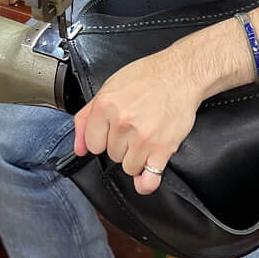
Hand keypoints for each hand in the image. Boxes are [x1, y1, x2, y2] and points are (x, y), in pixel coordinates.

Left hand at [73, 50, 200, 195]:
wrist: (180, 74)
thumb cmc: (147, 78)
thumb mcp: (109, 87)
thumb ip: (86, 118)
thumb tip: (78, 148)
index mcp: (105, 105)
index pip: (92, 144)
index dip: (102, 139)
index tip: (112, 132)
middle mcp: (122, 122)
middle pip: (111, 155)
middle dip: (121, 145)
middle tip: (135, 127)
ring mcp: (142, 137)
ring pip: (128, 167)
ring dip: (136, 158)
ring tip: (145, 138)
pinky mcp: (163, 148)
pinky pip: (148, 179)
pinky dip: (146, 182)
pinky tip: (146, 174)